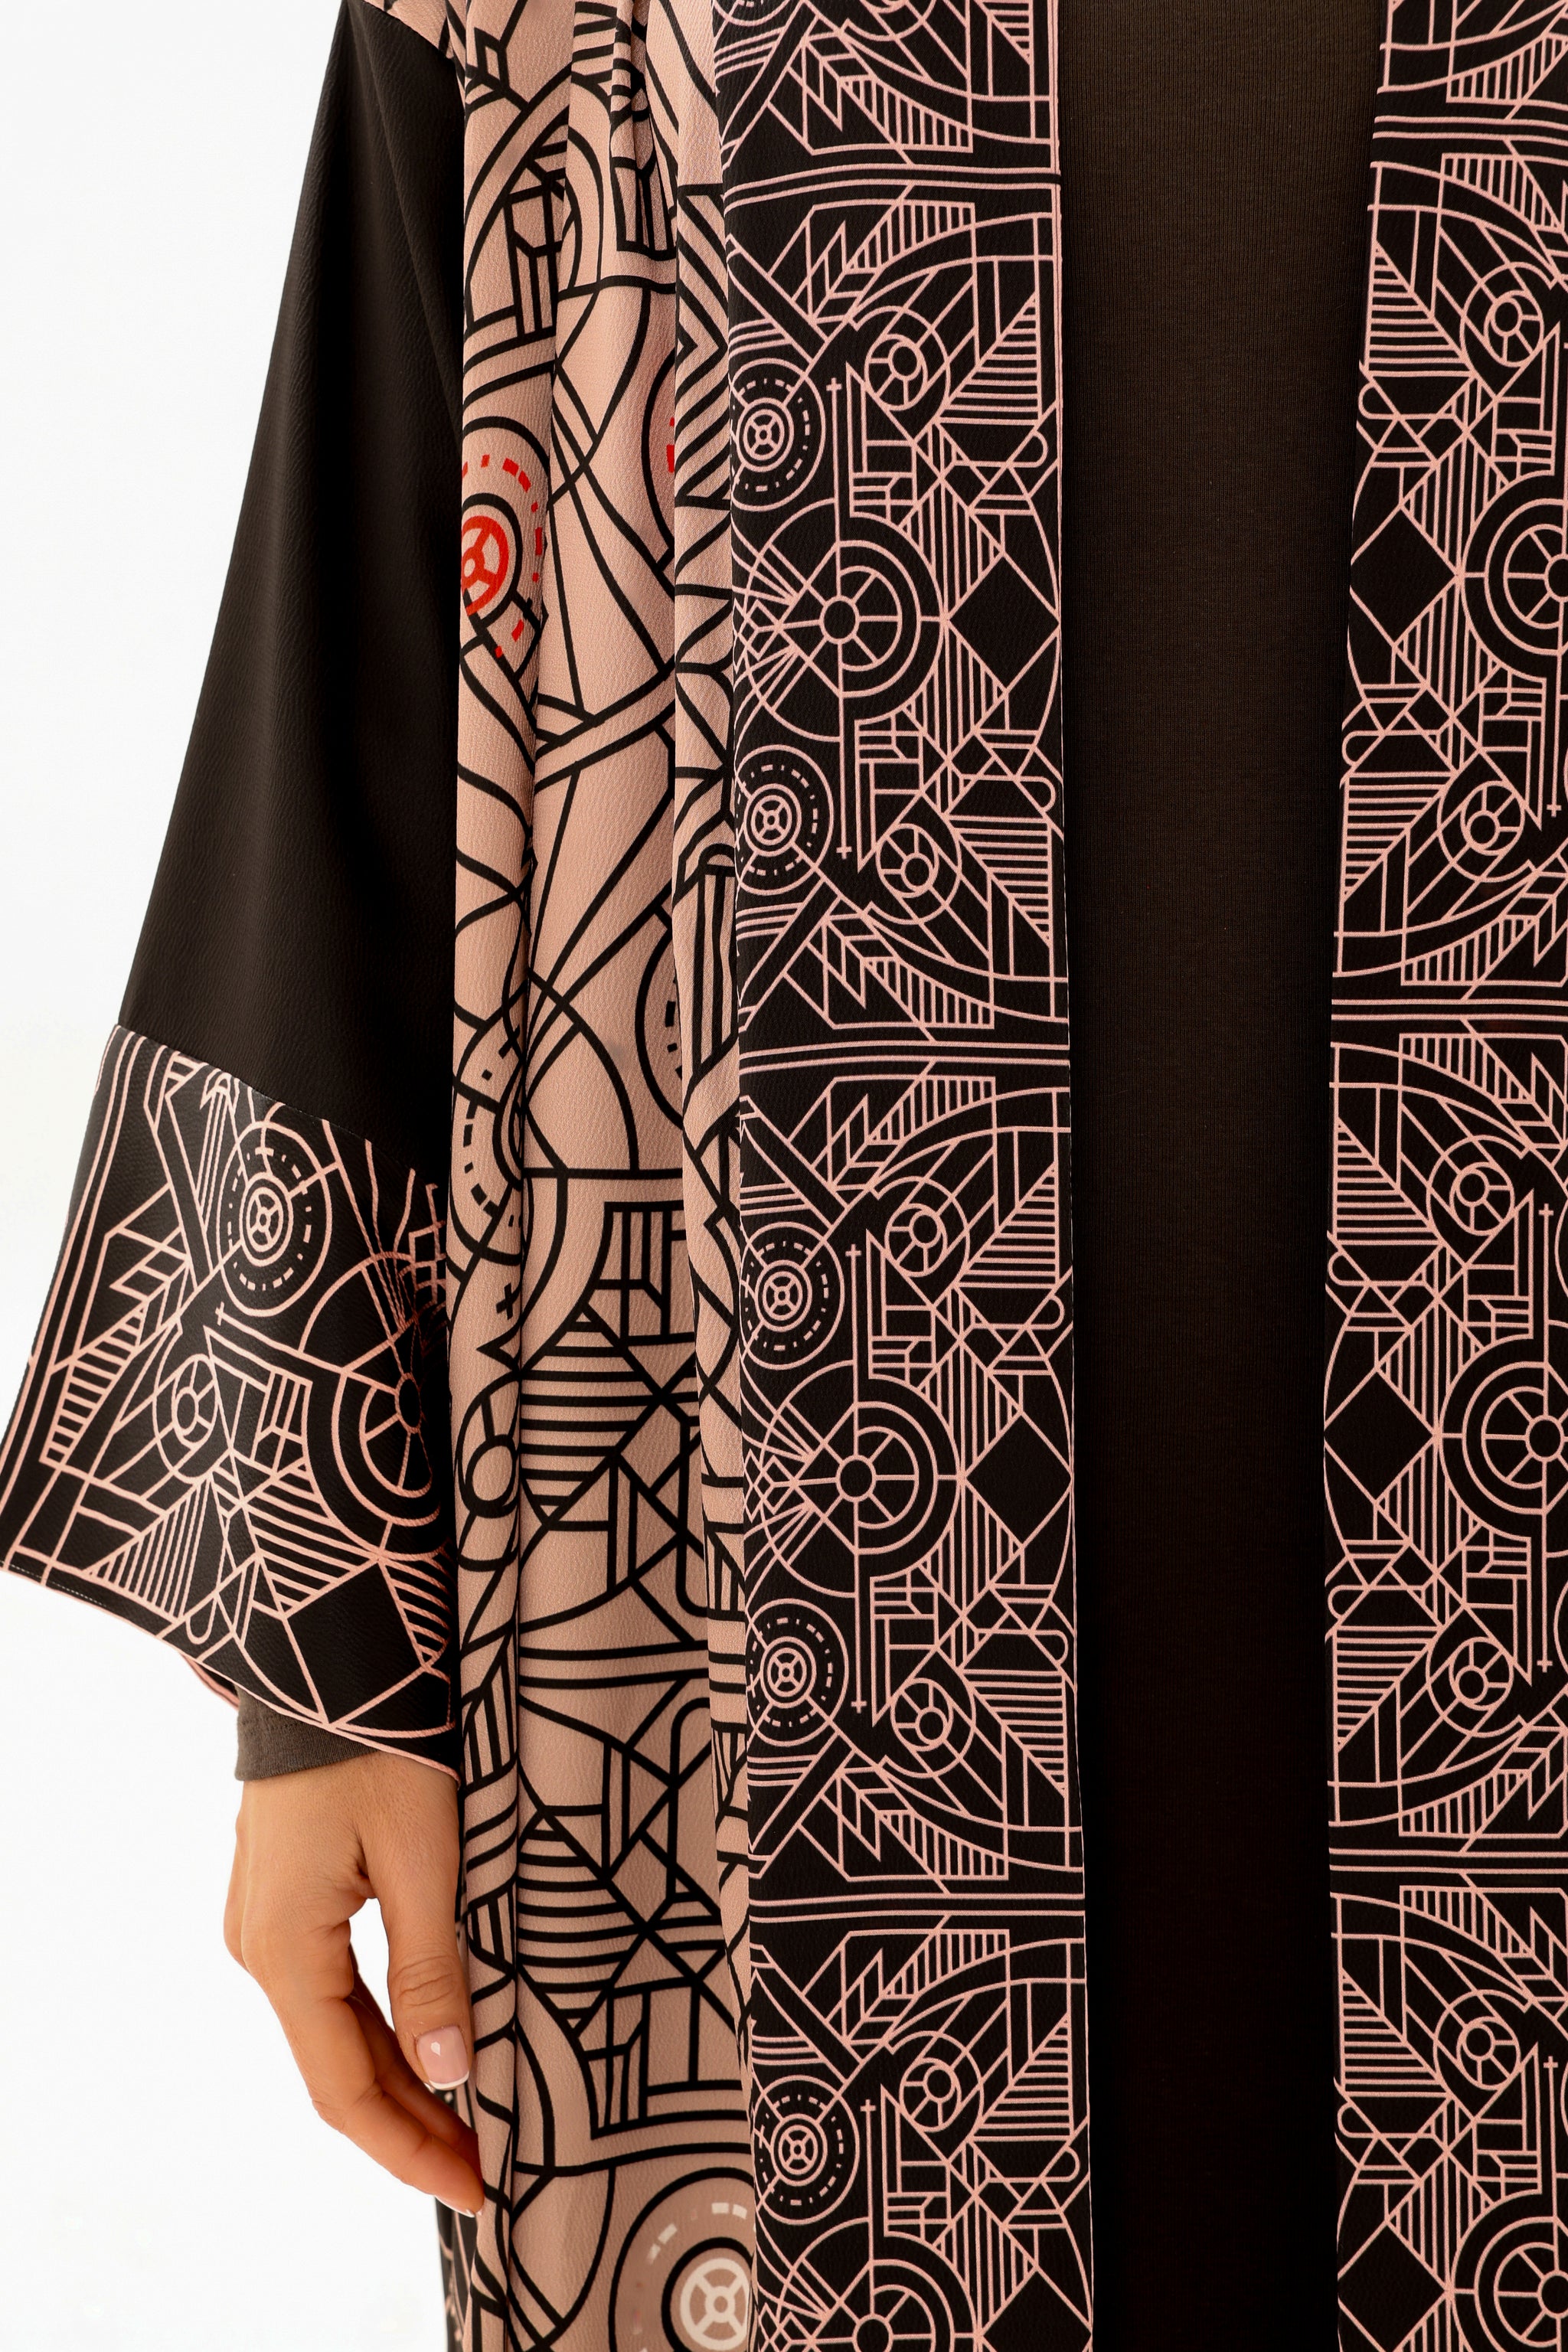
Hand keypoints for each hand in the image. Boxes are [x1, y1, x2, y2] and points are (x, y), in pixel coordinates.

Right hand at [224, 1747, 482, 2214]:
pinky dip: (384, 2030)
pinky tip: (432, 2051)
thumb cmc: (379, 1740)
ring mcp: (267, 1920)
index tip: (479, 2187)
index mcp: (284, 1946)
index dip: (410, 2149)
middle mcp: (260, 1945)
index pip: (344, 2088)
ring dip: (402, 2081)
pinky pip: (335, 1987)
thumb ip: (433, 1968)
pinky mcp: (288, 1895)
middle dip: (414, 2126)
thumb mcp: (423, 1852)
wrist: (328, 1651)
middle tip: (494, 2169)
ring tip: (474, 2124)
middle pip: (339, 2067)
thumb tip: (450, 2073)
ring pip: (337, 2030)